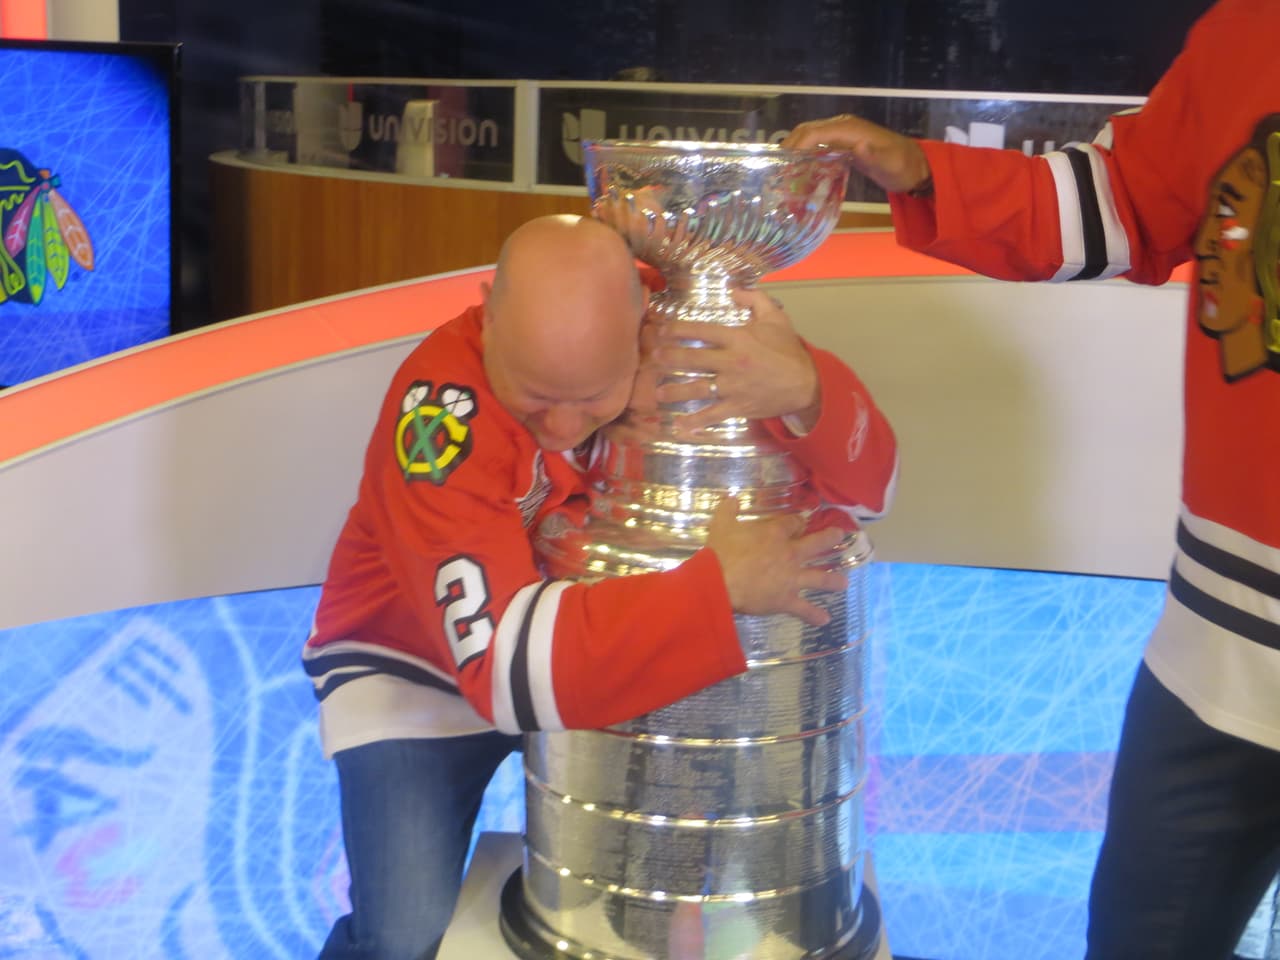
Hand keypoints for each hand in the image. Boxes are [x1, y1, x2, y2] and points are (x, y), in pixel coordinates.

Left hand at [647, 289, 820, 433]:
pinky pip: (713, 415)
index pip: (702, 331)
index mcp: (738, 338)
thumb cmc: (788, 349)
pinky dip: (696, 422)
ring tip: (658, 392)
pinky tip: (680, 425)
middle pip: (693, 359)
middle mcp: (731, 362)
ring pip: (698, 388)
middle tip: (653, 358)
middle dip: (670, 358)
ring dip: (675, 391)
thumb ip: (754, 299)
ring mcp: (733, 387)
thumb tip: (733, 289)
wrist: (806, 384)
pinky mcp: (738, 406)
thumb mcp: (776, 317)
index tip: (662, 330)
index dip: (678, 330)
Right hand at [706, 498, 848, 626]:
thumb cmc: (721, 553)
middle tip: (840, 536)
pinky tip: (824, 620)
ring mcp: (792, 579)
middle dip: (830, 539)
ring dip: (833, 581)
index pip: (794, 522)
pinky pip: (804, 610)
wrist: (719, 583)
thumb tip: (731, 498)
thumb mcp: (721, 525)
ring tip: (843, 583)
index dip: (799, 521)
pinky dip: (814, 615)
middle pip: (818, 544)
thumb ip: (728, 511)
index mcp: (775, 534)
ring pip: (820, 579)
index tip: (801, 521)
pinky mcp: (786, 600)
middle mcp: (790, 554)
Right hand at [783, 113, 931, 195]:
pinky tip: (799, 170)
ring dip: (795, 150)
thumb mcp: (890, 163)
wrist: (915, 167)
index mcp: (850, 129)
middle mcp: (843, 126)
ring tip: (782, 171)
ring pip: (810, 136)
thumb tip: (858, 148)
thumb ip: (874, 156)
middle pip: (807, 130)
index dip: (796, 146)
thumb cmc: (902, 166)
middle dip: (789, 147)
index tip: (781, 165)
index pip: (814, 132)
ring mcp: (843, 134)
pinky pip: (818, 144)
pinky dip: (804, 154)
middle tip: (774, 170)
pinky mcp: (843, 144)